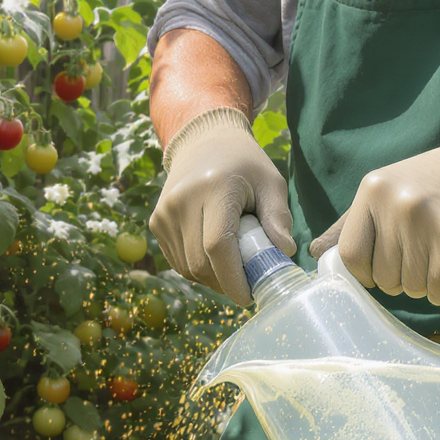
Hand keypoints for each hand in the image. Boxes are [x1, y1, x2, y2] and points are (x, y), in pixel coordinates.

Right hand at [150, 107, 295, 305]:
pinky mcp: (156, 222)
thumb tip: (283, 253)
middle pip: (201, 263)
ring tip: (233, 265)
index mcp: (213, 188)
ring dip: (212, 278)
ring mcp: (164, 213)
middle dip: (226, 283)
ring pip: (187, 268)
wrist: (204, 142)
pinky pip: (178, 261)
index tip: (250, 296)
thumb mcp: (270, 182)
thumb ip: (278, 217)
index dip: (234, 278)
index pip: (218, 245)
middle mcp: (182, 201)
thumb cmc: (244, 165)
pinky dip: (198, 269)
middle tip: (247, 283)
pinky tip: (214, 257)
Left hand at [308, 120, 439, 304]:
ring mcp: (422, 218)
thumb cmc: (436, 184)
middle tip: (421, 256)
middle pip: (382, 276)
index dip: (365, 274)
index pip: (349, 255)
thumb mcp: (387, 192)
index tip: (381, 271)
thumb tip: (314, 254)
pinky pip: (439, 287)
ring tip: (438, 255)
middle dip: (401, 279)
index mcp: (370, 191)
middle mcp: (392, 202)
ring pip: (412, 286)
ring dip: (426, 284)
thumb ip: (351, 225)